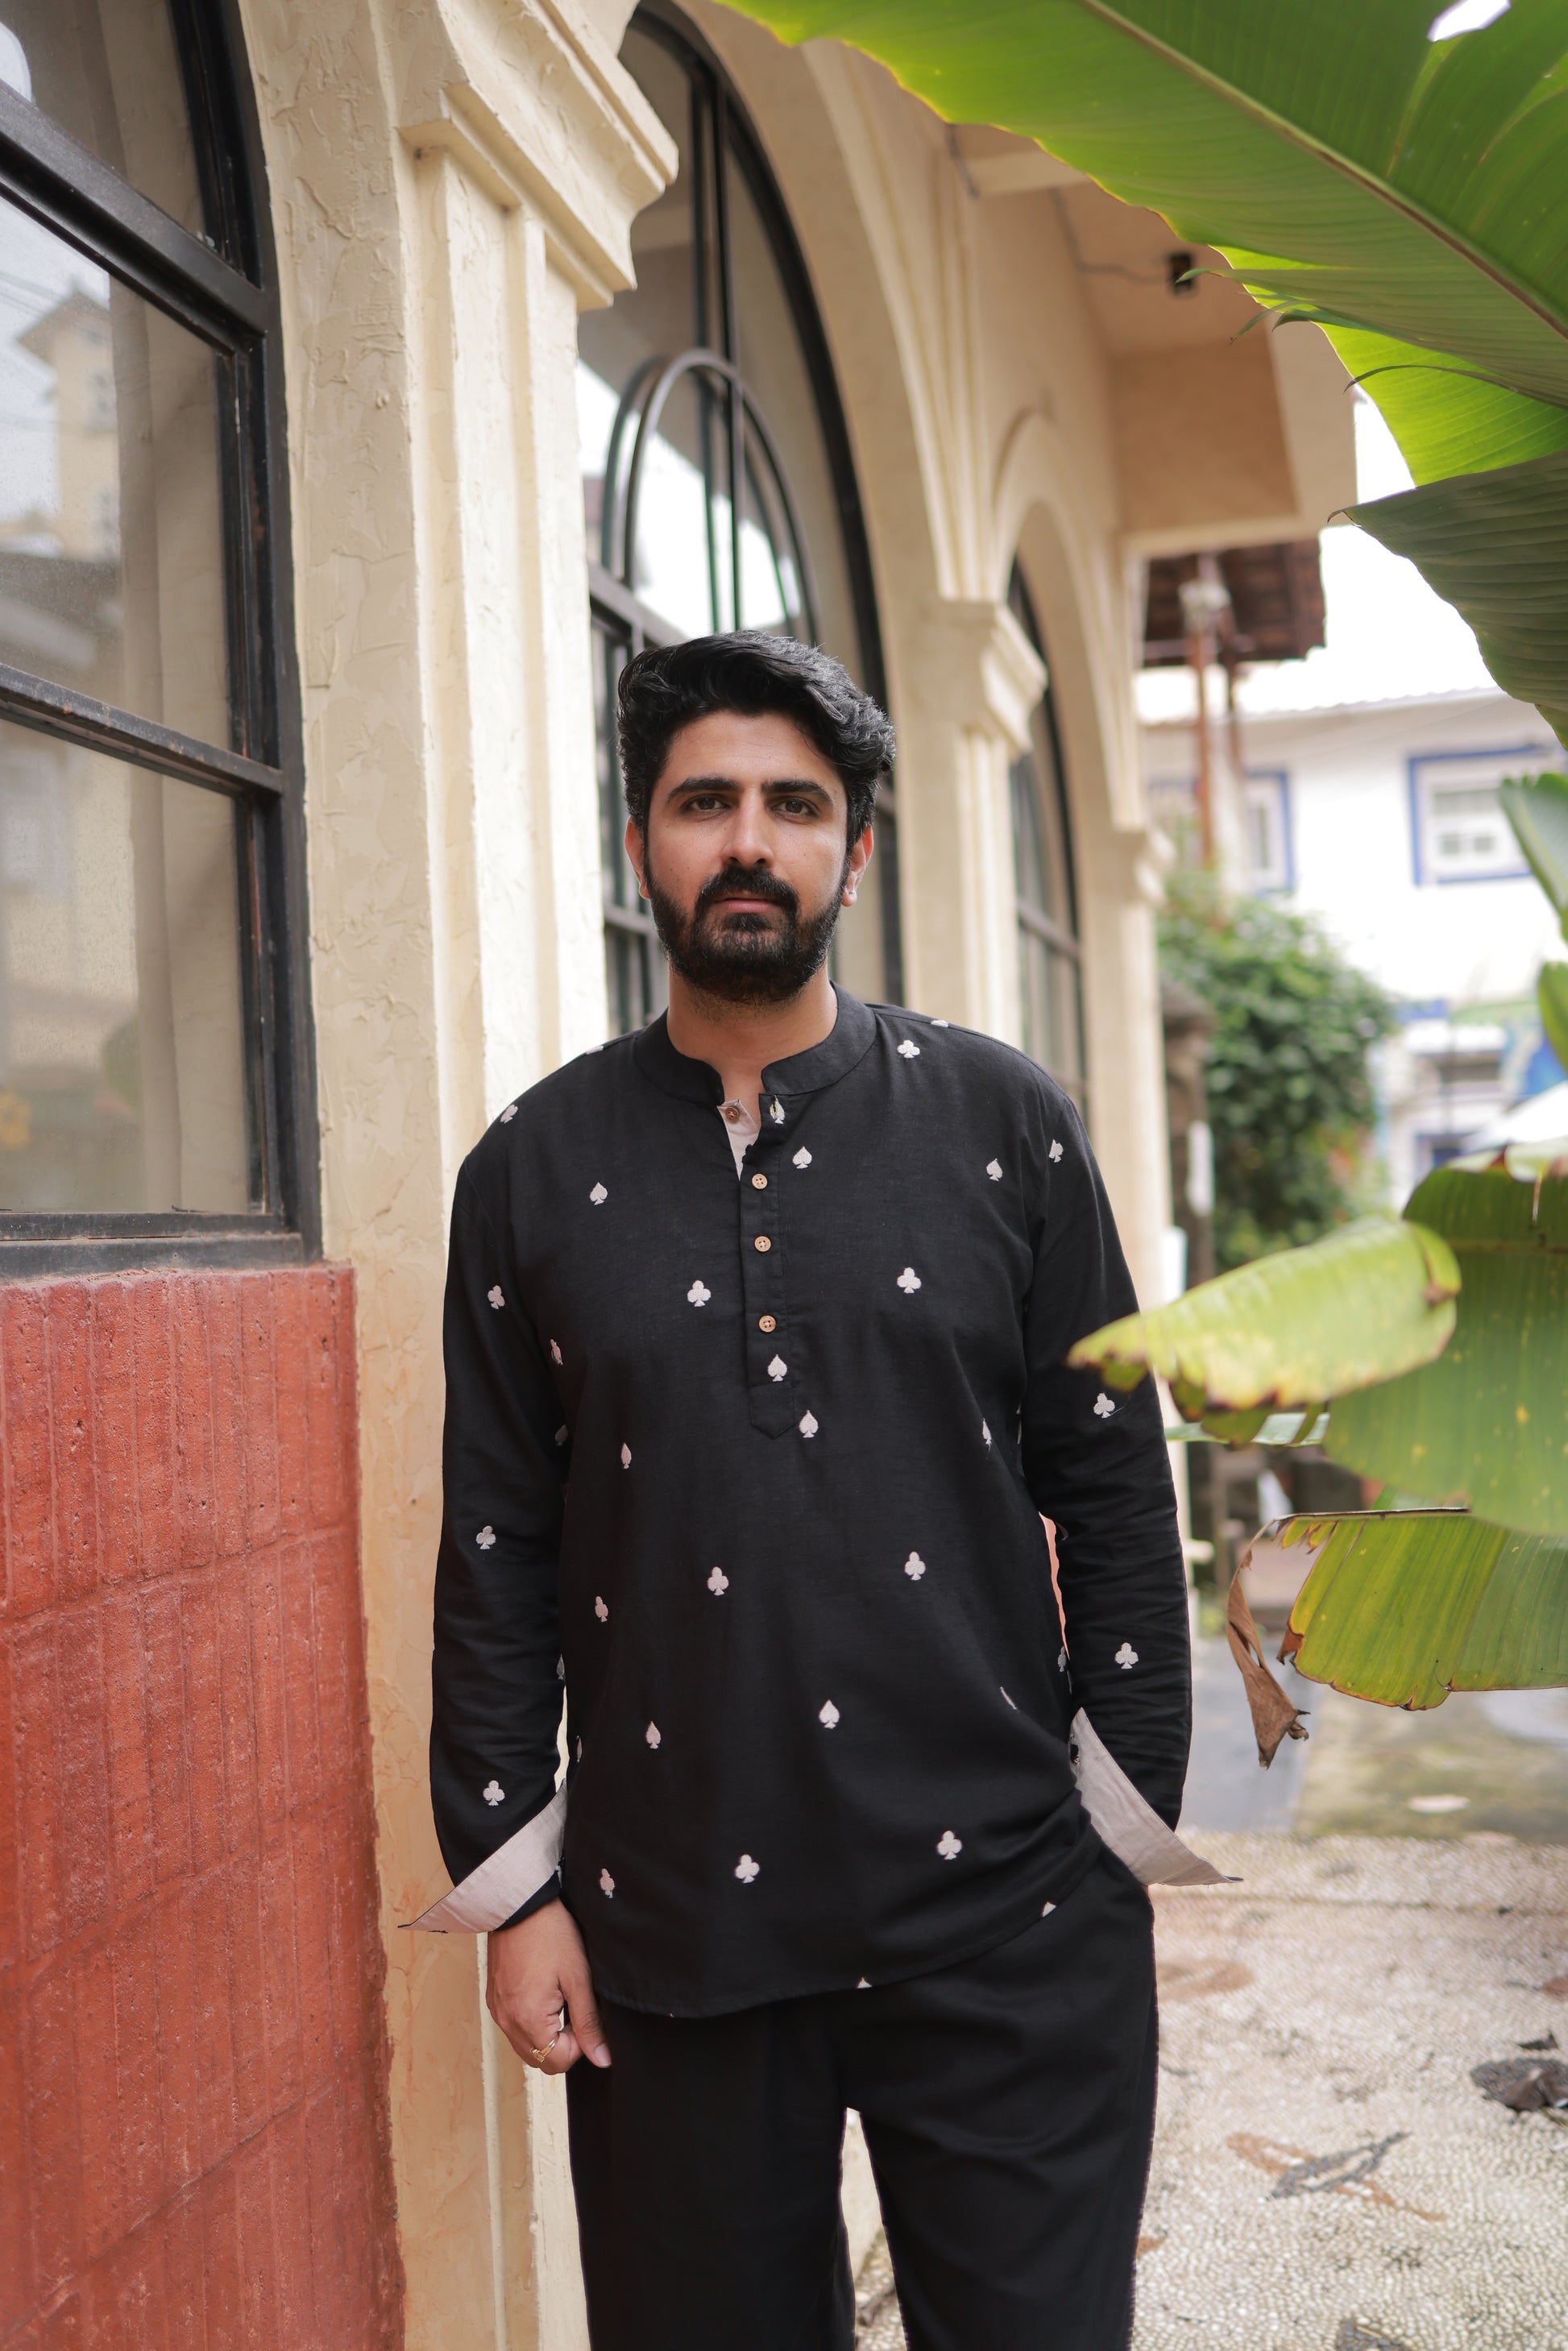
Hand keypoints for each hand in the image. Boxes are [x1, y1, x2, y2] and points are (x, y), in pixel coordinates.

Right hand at [486, 1899, 610, 2073]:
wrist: (519, 1904)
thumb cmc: (551, 1935)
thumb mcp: (578, 1978)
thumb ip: (589, 2023)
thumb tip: (602, 2059)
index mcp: (527, 2020)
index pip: (558, 2062)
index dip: (579, 2044)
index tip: (583, 2011)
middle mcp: (506, 2022)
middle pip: (541, 2060)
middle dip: (563, 2044)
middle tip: (573, 2006)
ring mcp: (497, 2011)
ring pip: (527, 2047)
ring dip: (547, 2035)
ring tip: (559, 1998)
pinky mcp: (494, 2000)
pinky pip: (515, 2029)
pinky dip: (532, 2023)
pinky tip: (543, 1993)